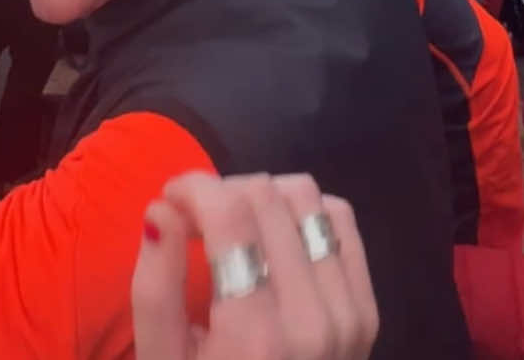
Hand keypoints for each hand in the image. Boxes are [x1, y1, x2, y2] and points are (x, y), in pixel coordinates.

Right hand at [133, 172, 377, 359]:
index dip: (193, 187)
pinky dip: (304, 214)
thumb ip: (155, 291)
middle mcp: (312, 318)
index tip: (169, 198)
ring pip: (309, 197)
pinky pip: (341, 221)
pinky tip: (275, 239)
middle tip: (194, 221)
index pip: (231, 212)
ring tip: (233, 229)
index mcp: (255, 336)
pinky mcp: (367, 312)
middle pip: (268, 195)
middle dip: (222, 192)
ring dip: (264, 197)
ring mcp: (349, 315)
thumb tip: (160, 210)